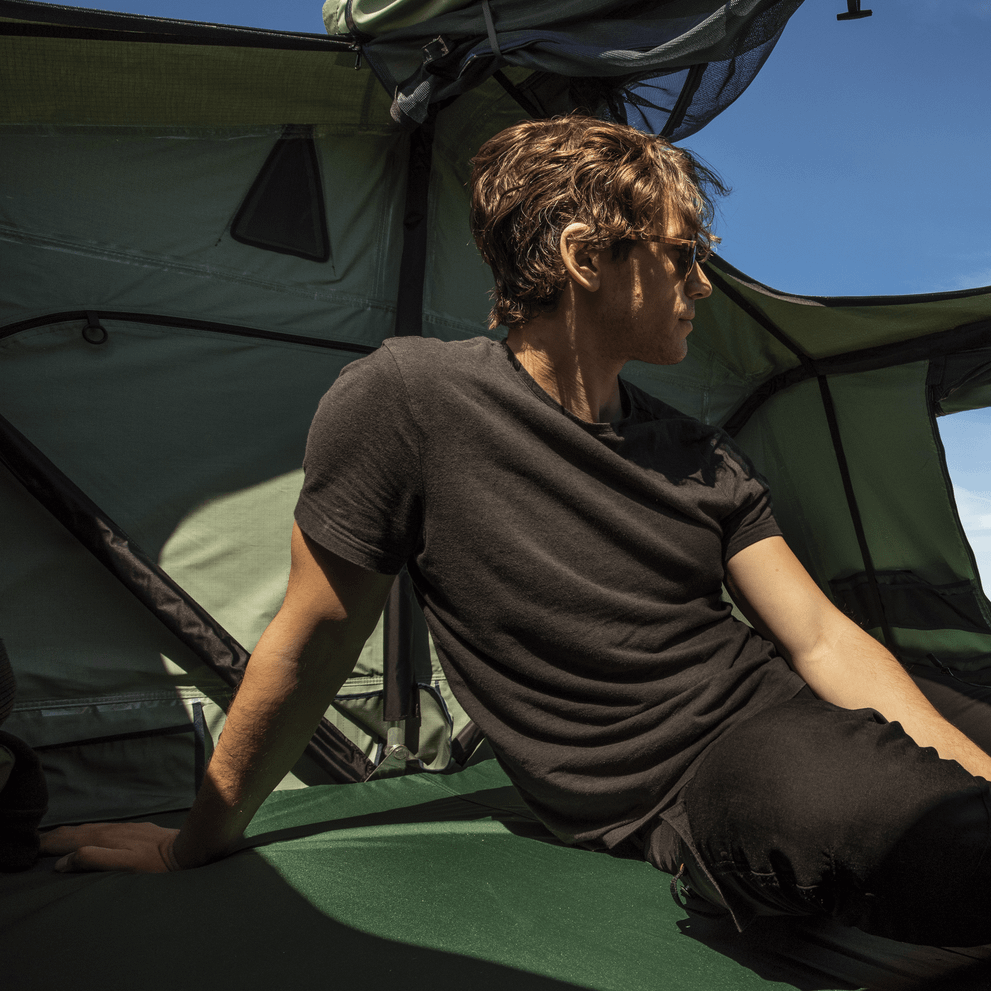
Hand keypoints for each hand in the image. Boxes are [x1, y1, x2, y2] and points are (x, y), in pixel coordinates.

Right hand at [39, 821, 182, 872]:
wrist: (185, 850)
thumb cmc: (156, 864)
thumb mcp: (123, 866)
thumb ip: (92, 860)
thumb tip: (62, 862)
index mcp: (103, 839)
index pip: (67, 840)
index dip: (47, 844)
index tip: (31, 848)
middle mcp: (111, 830)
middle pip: (75, 832)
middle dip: (53, 837)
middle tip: (35, 842)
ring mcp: (122, 829)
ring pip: (88, 829)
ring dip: (68, 833)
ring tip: (54, 838)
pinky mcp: (133, 831)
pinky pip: (101, 829)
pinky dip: (86, 832)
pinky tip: (87, 835)